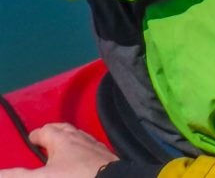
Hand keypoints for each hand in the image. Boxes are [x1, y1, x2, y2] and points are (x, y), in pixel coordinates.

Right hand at [0, 123, 117, 177]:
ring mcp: (96, 147)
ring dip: (70, 140)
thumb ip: (18, 176)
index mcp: (63, 139)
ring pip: (80, 137)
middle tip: (45, 140)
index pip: (45, 130)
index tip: (30, 140)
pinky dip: (84, 150)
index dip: (36, 135)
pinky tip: (84, 159)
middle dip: (54, 132)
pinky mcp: (108, 157)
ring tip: (62, 149)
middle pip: (65, 130)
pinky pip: (92, 148)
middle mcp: (81, 138)